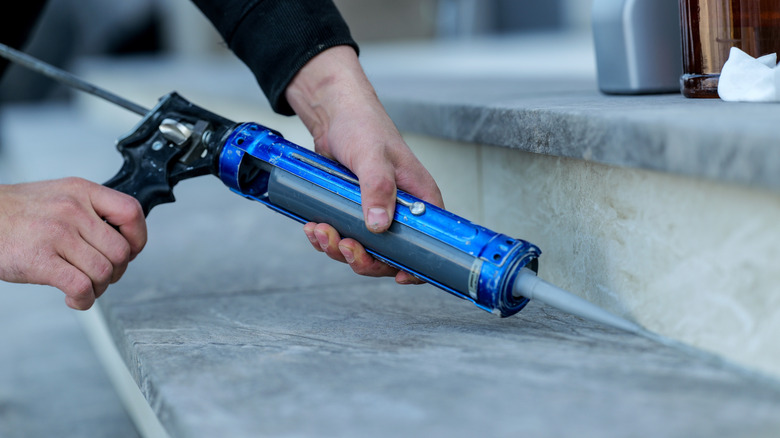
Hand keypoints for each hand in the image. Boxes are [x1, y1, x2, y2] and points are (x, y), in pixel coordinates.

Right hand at [0, 177, 146, 308]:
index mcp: (82, 191)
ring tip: (85, 287)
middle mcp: (73, 210)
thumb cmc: (18, 213)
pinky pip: (82, 287)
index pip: (131, 212)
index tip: (130, 252)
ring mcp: (57, 234)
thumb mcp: (60, 195)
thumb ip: (92, 211)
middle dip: (116, 272)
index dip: (138, 238)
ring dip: (99, 288)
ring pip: (104, 272)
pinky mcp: (40, 260)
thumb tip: (124, 240)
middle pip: (121, 251)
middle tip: (101, 276)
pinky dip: (84, 299)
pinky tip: (73, 297)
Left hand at [285, 46, 443, 283]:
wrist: (333, 113)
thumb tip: (379, 225)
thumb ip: (378, 189)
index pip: (430, 242)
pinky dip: (326, 238)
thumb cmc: (363, 125)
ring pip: (363, 249)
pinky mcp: (352, 211)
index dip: (415, 265)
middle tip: (345, 246)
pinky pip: (342, 237)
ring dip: (338, 248)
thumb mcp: (372, 156)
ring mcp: (375, 213)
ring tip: (320, 231)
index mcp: (419, 199)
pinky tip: (314, 227)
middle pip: (390, 254)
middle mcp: (400, 210)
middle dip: (364, 258)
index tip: (396, 274)